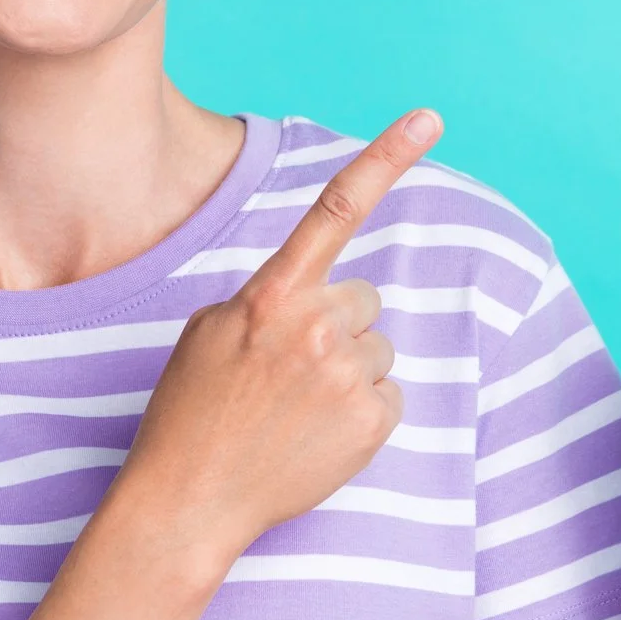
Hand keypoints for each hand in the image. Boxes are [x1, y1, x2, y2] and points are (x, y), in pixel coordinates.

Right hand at [112, 108, 443, 560]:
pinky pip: (388, 396)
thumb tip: (319, 295)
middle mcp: (317, 325)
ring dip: (348, 371)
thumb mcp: (210, 331)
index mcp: (273, 294)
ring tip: (295, 408)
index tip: (431, 117)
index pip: (336, 208)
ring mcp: (347, 375)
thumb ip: (269, 297)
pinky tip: (316, 436)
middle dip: (338, 326)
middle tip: (288, 371)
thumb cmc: (193, 412)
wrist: (190, 501)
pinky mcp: (371, 422)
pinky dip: (360, 414)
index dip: (386, 157)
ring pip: (378, 349)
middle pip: (364, 300)